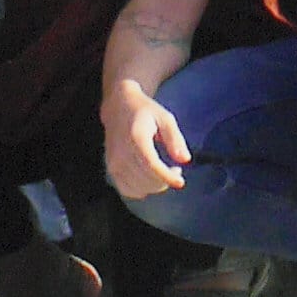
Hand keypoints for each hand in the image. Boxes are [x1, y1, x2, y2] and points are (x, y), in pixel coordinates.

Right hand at [103, 84, 189, 199]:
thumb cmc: (144, 112)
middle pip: (147, 180)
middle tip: (175, 169)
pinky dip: (141, 189)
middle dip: (165, 180)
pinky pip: (128, 190)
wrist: (118, 106)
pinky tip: (149, 178)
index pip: (152, 166)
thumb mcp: (165, 118)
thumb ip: (175, 138)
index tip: (180, 182)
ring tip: (163, 172)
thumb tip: (185, 159)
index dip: (167, 178)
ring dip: (155, 186)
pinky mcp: (111, 169)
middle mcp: (122, 152)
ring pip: (139, 188)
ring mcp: (114, 163)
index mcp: (136, 137)